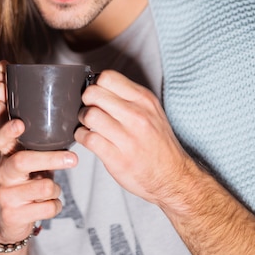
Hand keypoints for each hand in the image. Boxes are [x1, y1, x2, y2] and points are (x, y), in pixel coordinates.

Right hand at [0, 119, 77, 242]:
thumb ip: (37, 153)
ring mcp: (6, 195)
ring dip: (56, 190)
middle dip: (52, 159)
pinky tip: (47, 206)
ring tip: (50, 192)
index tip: (20, 124)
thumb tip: (67, 134)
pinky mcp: (13, 215)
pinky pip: (48, 207)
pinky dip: (55, 206)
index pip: (1, 140)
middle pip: (24, 161)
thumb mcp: (26, 168)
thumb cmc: (23, 188)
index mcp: (6, 158)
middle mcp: (2, 175)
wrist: (4, 223)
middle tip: (73, 158)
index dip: (8, 131)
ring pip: (45, 187)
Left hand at [75, 70, 192, 205]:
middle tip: (90, 111)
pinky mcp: (117, 158)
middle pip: (93, 93)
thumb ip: (128, 98)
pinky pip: (88, 139)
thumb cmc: (158, 145)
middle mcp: (137, 116)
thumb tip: (98, 86)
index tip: (96, 96)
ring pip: (89, 115)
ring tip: (89, 126)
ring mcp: (127, 137)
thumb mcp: (152, 112)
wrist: (172, 177)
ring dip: (82, 120)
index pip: (108, 77)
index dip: (95, 85)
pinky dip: (82, 137)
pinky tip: (89, 139)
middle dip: (86, 102)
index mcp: (144, 100)